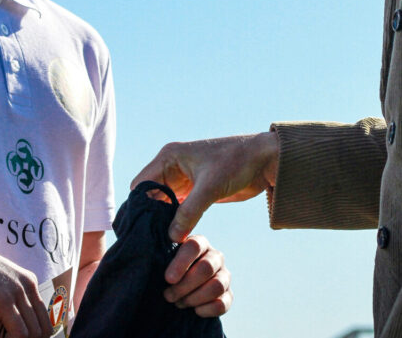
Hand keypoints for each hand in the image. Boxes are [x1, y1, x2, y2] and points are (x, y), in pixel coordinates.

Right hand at [0, 230, 51, 337]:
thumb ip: (7, 295)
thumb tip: (9, 319)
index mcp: (29, 281)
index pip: (45, 317)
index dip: (36, 336)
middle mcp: (28, 285)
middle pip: (44, 328)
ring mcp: (17, 292)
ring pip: (34, 333)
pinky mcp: (3, 301)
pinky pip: (19, 333)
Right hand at [132, 132, 278, 240]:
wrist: (264, 161)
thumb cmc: (236, 163)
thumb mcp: (210, 188)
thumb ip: (189, 213)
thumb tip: (171, 238)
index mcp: (169, 158)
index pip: (141, 185)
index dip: (138, 206)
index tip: (137, 230)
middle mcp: (172, 167)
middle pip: (150, 196)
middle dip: (149, 216)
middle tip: (147, 241)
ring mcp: (183, 180)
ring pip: (163, 204)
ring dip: (163, 221)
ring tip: (159, 243)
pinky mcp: (195, 191)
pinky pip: (177, 209)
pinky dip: (175, 221)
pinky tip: (173, 238)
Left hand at [163, 235, 231, 316]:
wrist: (178, 289)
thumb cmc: (168, 271)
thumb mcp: (162, 259)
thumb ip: (160, 253)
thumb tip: (162, 246)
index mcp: (199, 243)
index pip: (194, 246)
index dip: (181, 263)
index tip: (168, 278)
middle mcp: (215, 257)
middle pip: (206, 268)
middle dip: (184, 285)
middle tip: (168, 295)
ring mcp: (224, 276)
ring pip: (217, 286)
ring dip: (194, 298)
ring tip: (179, 303)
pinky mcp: (228, 295)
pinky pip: (222, 304)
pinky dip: (207, 309)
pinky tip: (194, 310)